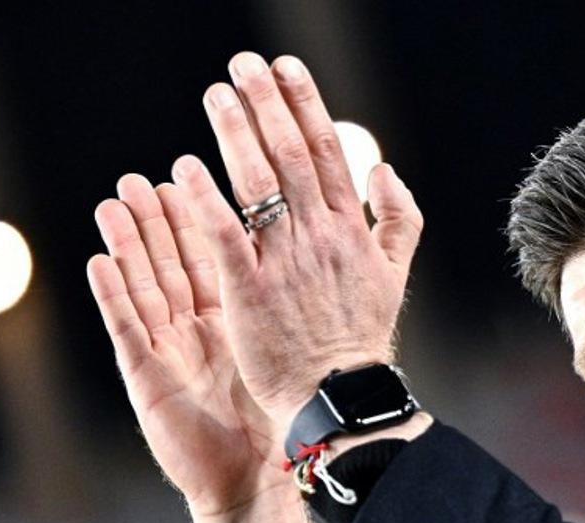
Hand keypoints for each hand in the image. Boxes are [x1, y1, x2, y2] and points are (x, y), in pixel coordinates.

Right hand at [89, 175, 311, 522]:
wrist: (253, 481)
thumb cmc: (274, 417)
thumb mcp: (287, 349)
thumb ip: (294, 304)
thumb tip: (320, 262)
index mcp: (228, 317)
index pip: (212, 256)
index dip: (199, 216)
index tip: (189, 172)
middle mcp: (193, 330)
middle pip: (171, 263)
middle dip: (155, 220)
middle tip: (139, 176)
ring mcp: (167, 352)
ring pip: (143, 287)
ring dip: (126, 244)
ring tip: (111, 202)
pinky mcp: (147, 380)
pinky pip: (128, 330)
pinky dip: (112, 296)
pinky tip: (98, 263)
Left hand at [171, 52, 423, 431]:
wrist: (342, 396)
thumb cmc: (361, 339)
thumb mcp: (395, 275)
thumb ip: (399, 221)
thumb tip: (386, 171)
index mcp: (351, 230)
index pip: (327, 152)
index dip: (305, 105)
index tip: (286, 68)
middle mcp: (320, 237)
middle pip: (290, 156)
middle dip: (267, 104)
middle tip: (243, 64)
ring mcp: (285, 263)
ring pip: (259, 186)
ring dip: (236, 135)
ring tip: (217, 96)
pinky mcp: (251, 292)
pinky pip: (225, 236)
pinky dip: (206, 200)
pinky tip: (185, 168)